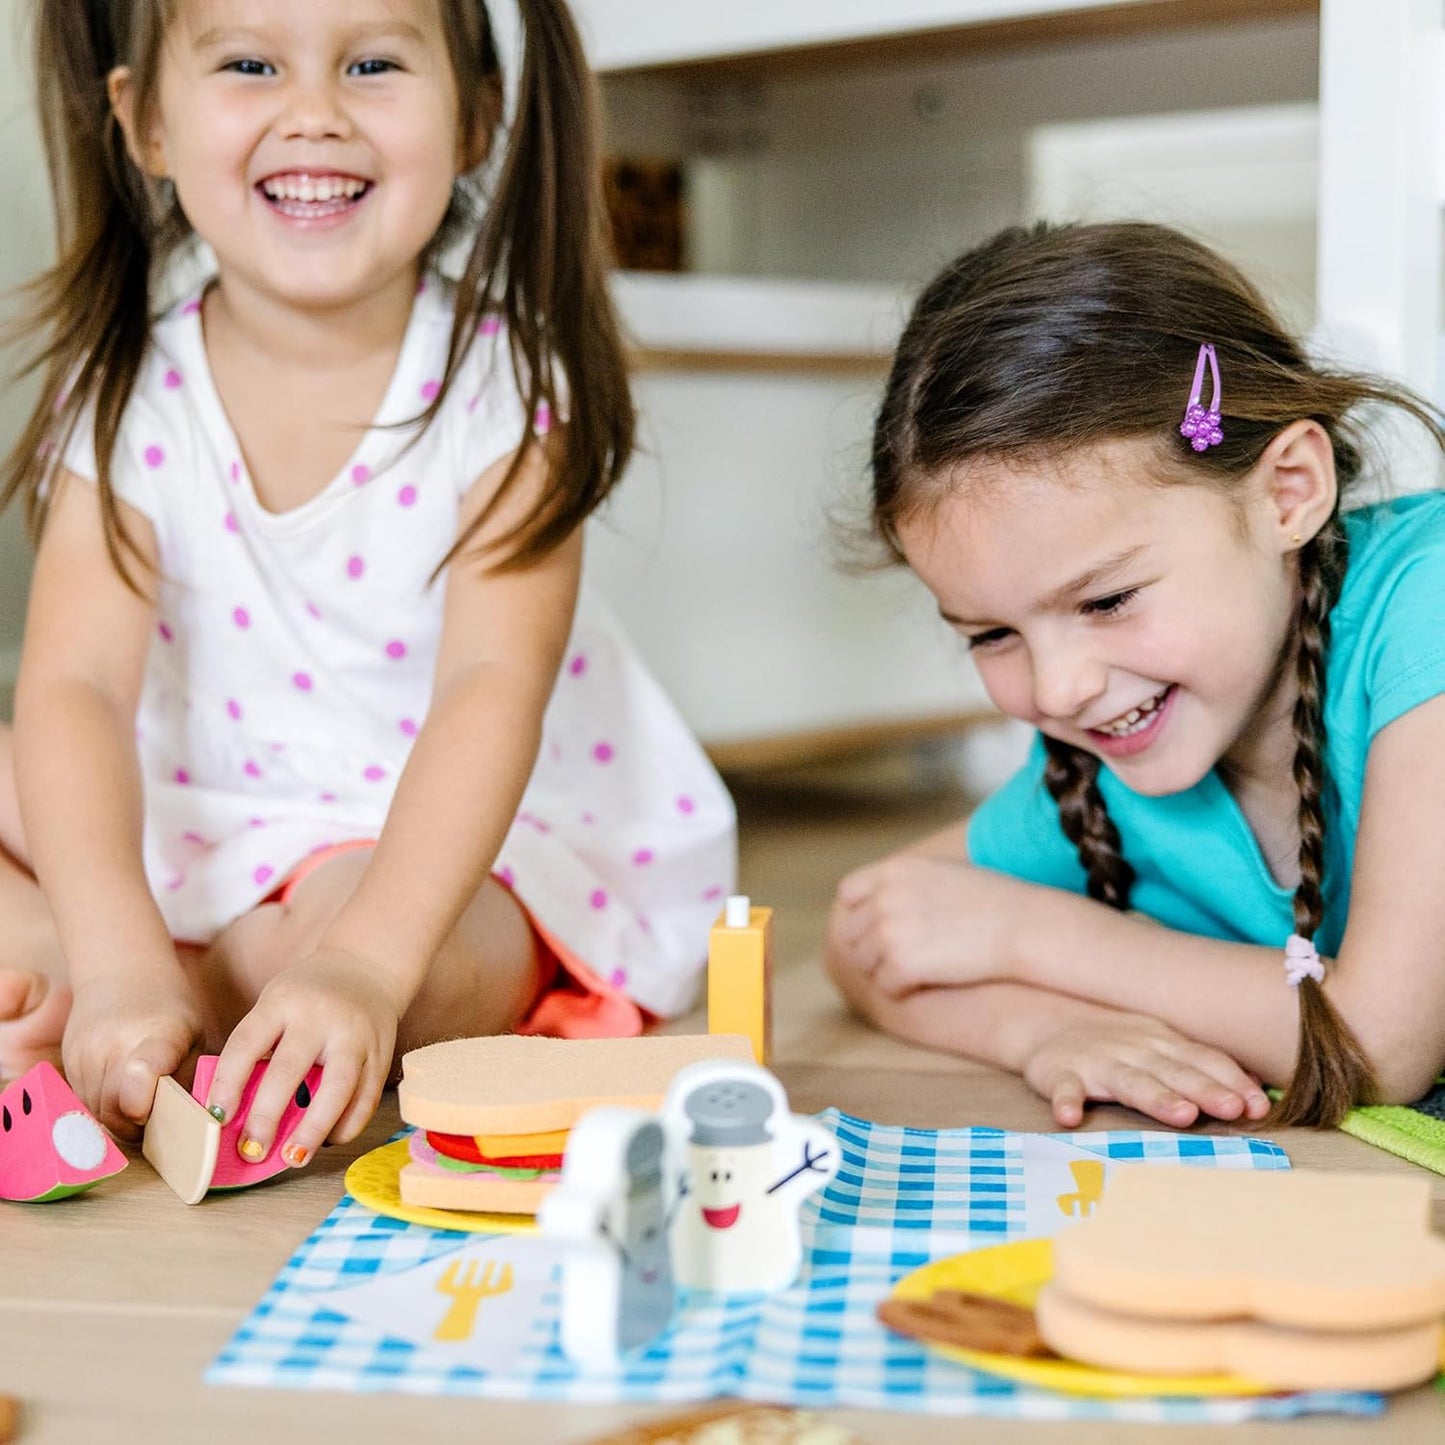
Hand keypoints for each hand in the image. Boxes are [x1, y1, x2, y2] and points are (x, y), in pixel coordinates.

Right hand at [62, 963, 204, 1139]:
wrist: (119, 970)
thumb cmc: (169, 1005)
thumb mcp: (193, 1035)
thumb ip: (190, 1079)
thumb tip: (191, 1123)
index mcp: (156, 1036)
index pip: (140, 1077)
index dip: (144, 1105)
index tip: (153, 1112)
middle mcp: (113, 1046)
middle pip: (116, 1111)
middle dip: (138, 1126)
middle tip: (158, 1119)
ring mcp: (85, 1056)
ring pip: (97, 1112)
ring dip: (119, 1119)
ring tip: (142, 1104)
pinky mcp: (69, 1063)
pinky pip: (84, 1102)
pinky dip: (103, 1106)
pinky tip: (121, 1092)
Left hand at [204, 948, 403, 1167]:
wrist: (368, 966)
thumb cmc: (308, 996)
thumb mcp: (276, 1004)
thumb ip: (260, 1048)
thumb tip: (236, 1114)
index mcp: (282, 1001)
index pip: (246, 1044)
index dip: (227, 1085)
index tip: (215, 1119)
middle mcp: (319, 1017)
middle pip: (288, 1070)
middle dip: (266, 1116)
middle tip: (251, 1150)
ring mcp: (354, 1036)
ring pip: (336, 1088)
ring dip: (312, 1129)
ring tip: (292, 1157)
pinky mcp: (381, 1053)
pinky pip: (365, 1098)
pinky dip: (346, 1125)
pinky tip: (327, 1140)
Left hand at [827, 853, 1018, 999]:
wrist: (1021, 925)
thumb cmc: (990, 899)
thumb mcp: (940, 872)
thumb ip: (903, 882)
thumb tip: (879, 901)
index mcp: (892, 870)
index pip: (849, 893)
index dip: (862, 912)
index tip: (880, 927)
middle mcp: (883, 898)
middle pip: (851, 932)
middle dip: (872, 946)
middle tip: (904, 956)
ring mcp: (888, 931)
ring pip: (864, 963)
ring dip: (887, 969)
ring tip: (922, 968)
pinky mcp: (900, 964)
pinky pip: (885, 985)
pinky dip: (904, 989)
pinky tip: (930, 982)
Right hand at [1022, 1014, 1271, 1128]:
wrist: (1047, 1026)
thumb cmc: (1116, 1044)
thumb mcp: (1160, 1045)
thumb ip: (1200, 1066)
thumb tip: (1258, 1086)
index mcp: (1163, 1044)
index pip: (1205, 1060)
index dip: (1233, 1082)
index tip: (1260, 1106)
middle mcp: (1135, 1050)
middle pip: (1175, 1072)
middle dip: (1206, 1090)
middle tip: (1233, 1109)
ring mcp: (1097, 1062)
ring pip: (1130, 1082)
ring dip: (1157, 1097)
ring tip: (1182, 1115)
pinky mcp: (1060, 1074)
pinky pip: (1064, 1090)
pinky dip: (1066, 1102)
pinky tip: (1070, 1118)